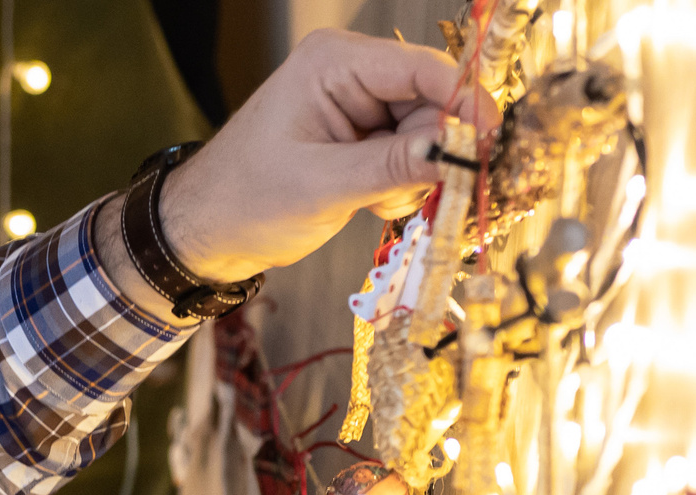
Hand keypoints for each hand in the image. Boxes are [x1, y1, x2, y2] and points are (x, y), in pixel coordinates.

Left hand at [142, 29, 486, 281]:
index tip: (491, 143)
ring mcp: (357, 104)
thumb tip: (456, 152)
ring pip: (426, 133)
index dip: (464, 104)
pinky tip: (371, 203)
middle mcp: (351, 72)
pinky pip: (409, 154)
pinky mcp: (360, 135)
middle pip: (431, 103)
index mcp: (334, 63)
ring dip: (415, 176)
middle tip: (419, 195)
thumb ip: (393, 167)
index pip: (422, 70)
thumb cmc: (244, 200)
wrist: (205, 231)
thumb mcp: (322, 186)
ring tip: (376, 203)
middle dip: (434, 152)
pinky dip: (402, 184)